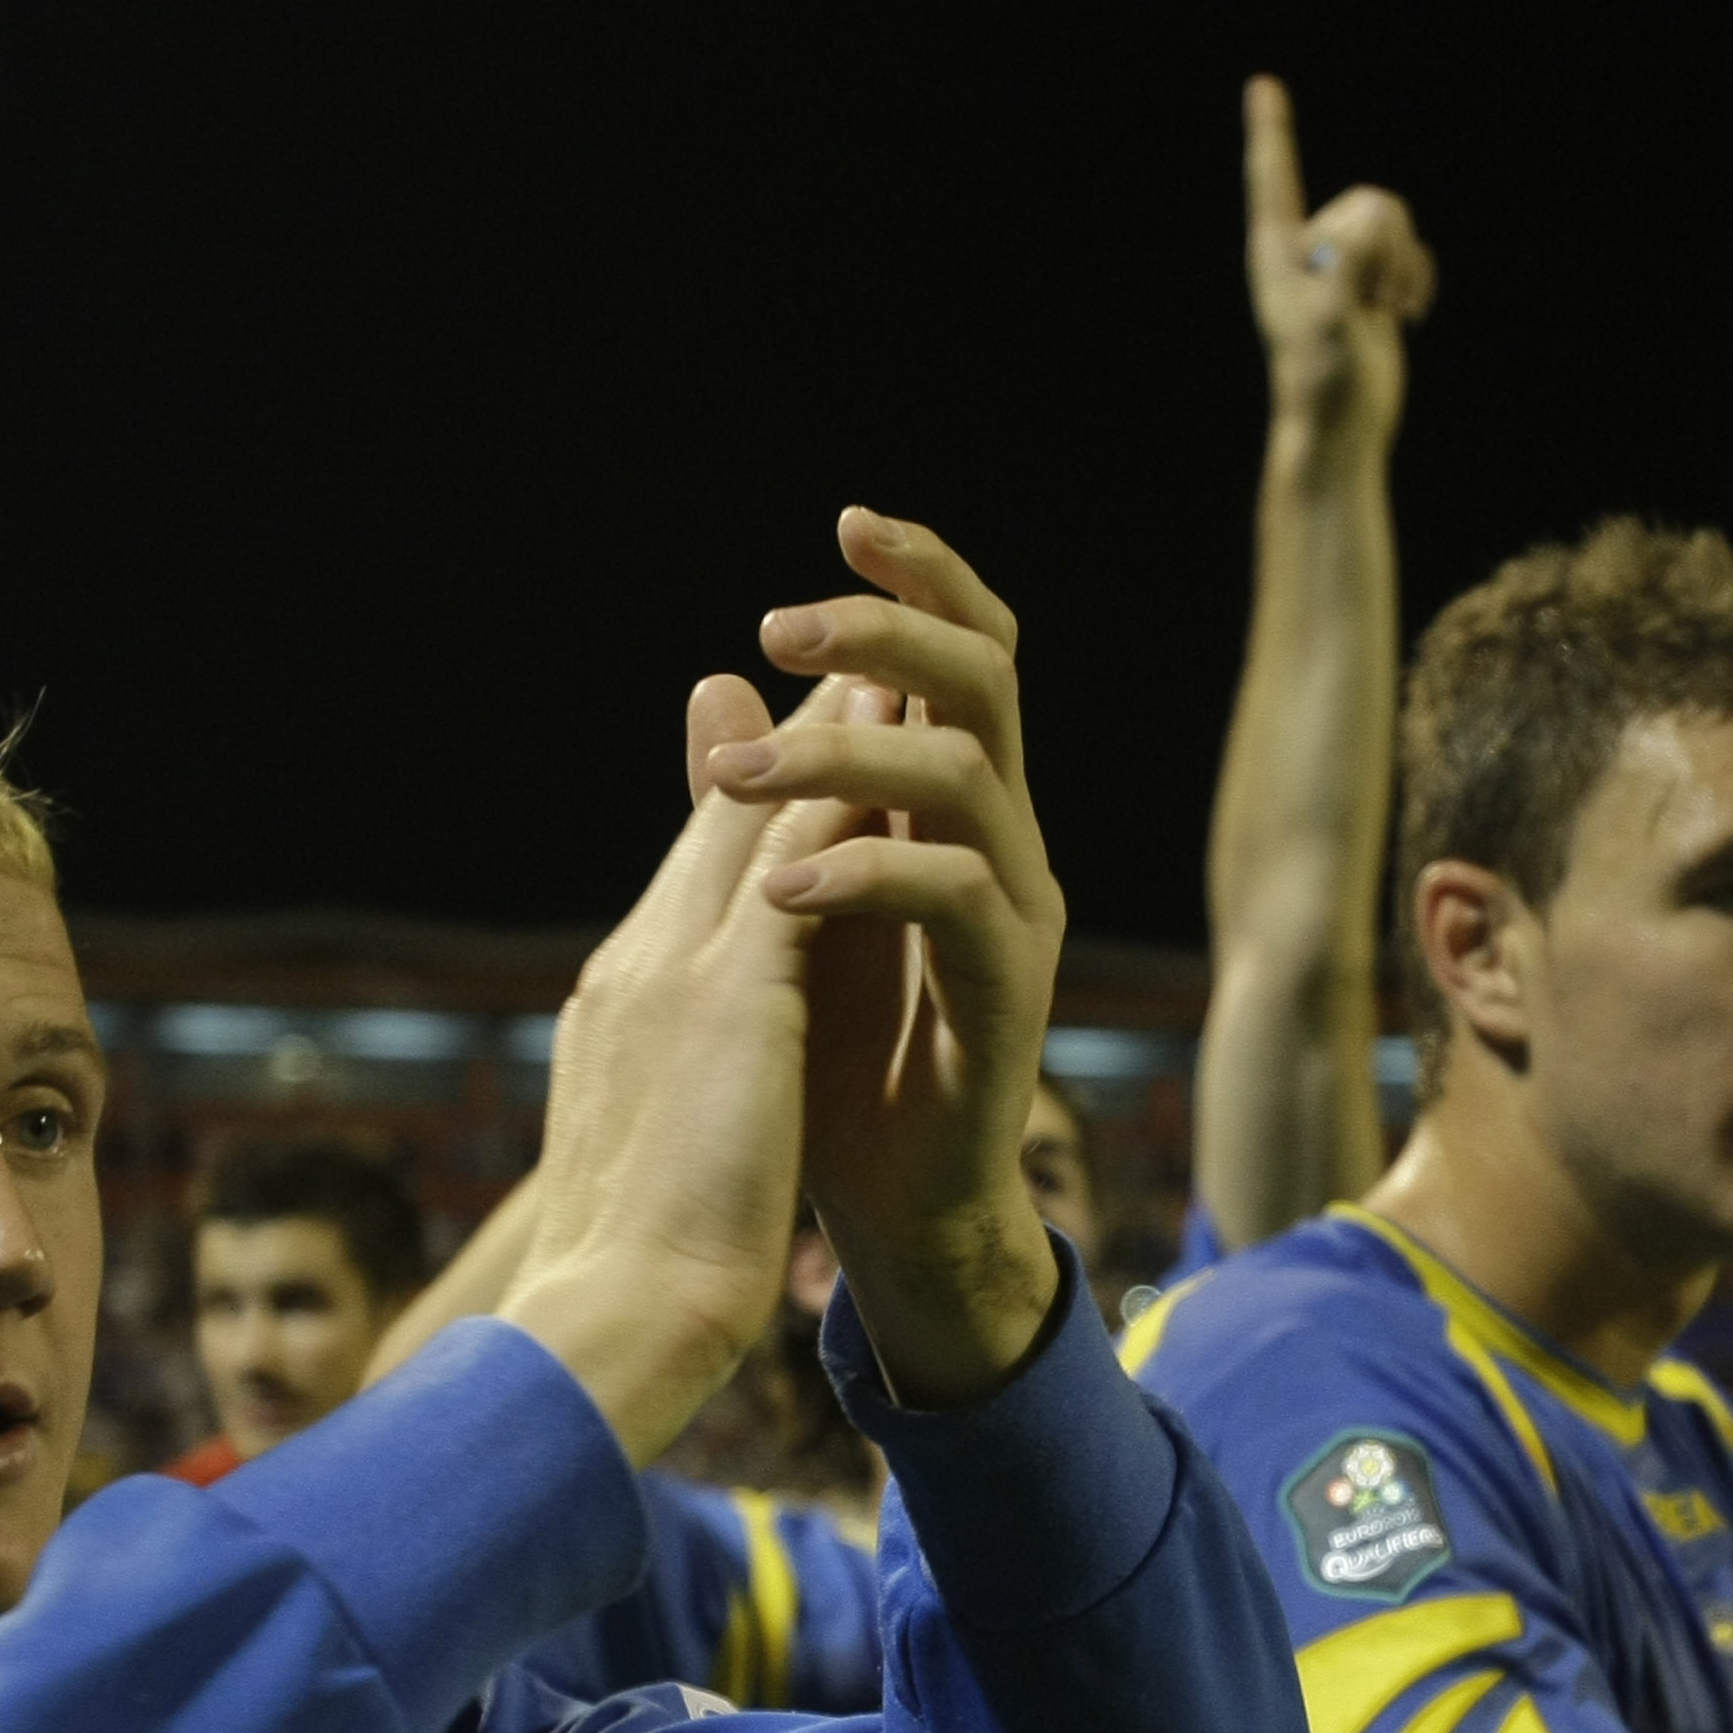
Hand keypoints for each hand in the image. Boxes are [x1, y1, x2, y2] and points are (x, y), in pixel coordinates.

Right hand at [497, 669, 876, 1461]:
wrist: (603, 1325)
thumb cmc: (621, 1277)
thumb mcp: (642, 1156)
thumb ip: (667, 1085)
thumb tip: (675, 1077)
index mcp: (618, 1008)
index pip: (686, 884)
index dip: (740, 811)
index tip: (788, 757)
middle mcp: (638, 965)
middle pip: (717, 824)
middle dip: (784, 747)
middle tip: (844, 670)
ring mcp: (675, 972)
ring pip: (755, 824)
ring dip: (822, 747)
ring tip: (881, 679)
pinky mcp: (728, 998)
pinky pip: (798, 870)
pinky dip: (845, 812)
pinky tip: (899, 768)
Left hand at [707, 509, 1064, 1409]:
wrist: (884, 1208)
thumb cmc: (833, 1061)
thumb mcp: (777, 908)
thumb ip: (759, 801)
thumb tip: (716, 682)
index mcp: (952, 805)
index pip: (964, 653)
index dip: (922, 578)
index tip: (845, 523)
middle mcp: (1002, 838)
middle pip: (985, 679)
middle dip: (889, 629)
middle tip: (784, 626)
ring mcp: (1017, 910)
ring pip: (965, 772)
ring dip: (842, 755)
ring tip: (738, 781)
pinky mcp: (1009, 989)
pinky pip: (954, 894)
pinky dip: (862, 873)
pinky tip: (780, 890)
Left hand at [1245, 75, 1432, 448]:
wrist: (1342, 425)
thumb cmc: (1323, 382)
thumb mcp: (1329, 323)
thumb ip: (1344, 270)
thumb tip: (1363, 230)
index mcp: (1277, 251)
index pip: (1273, 179)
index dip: (1271, 131)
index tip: (1263, 85)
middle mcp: (1306, 248)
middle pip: (1367, 203)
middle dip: (1386, 249)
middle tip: (1372, 305)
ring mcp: (1341, 263)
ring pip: (1392, 221)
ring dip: (1403, 265)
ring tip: (1387, 313)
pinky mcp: (1371, 282)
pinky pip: (1410, 248)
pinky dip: (1418, 276)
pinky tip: (1407, 315)